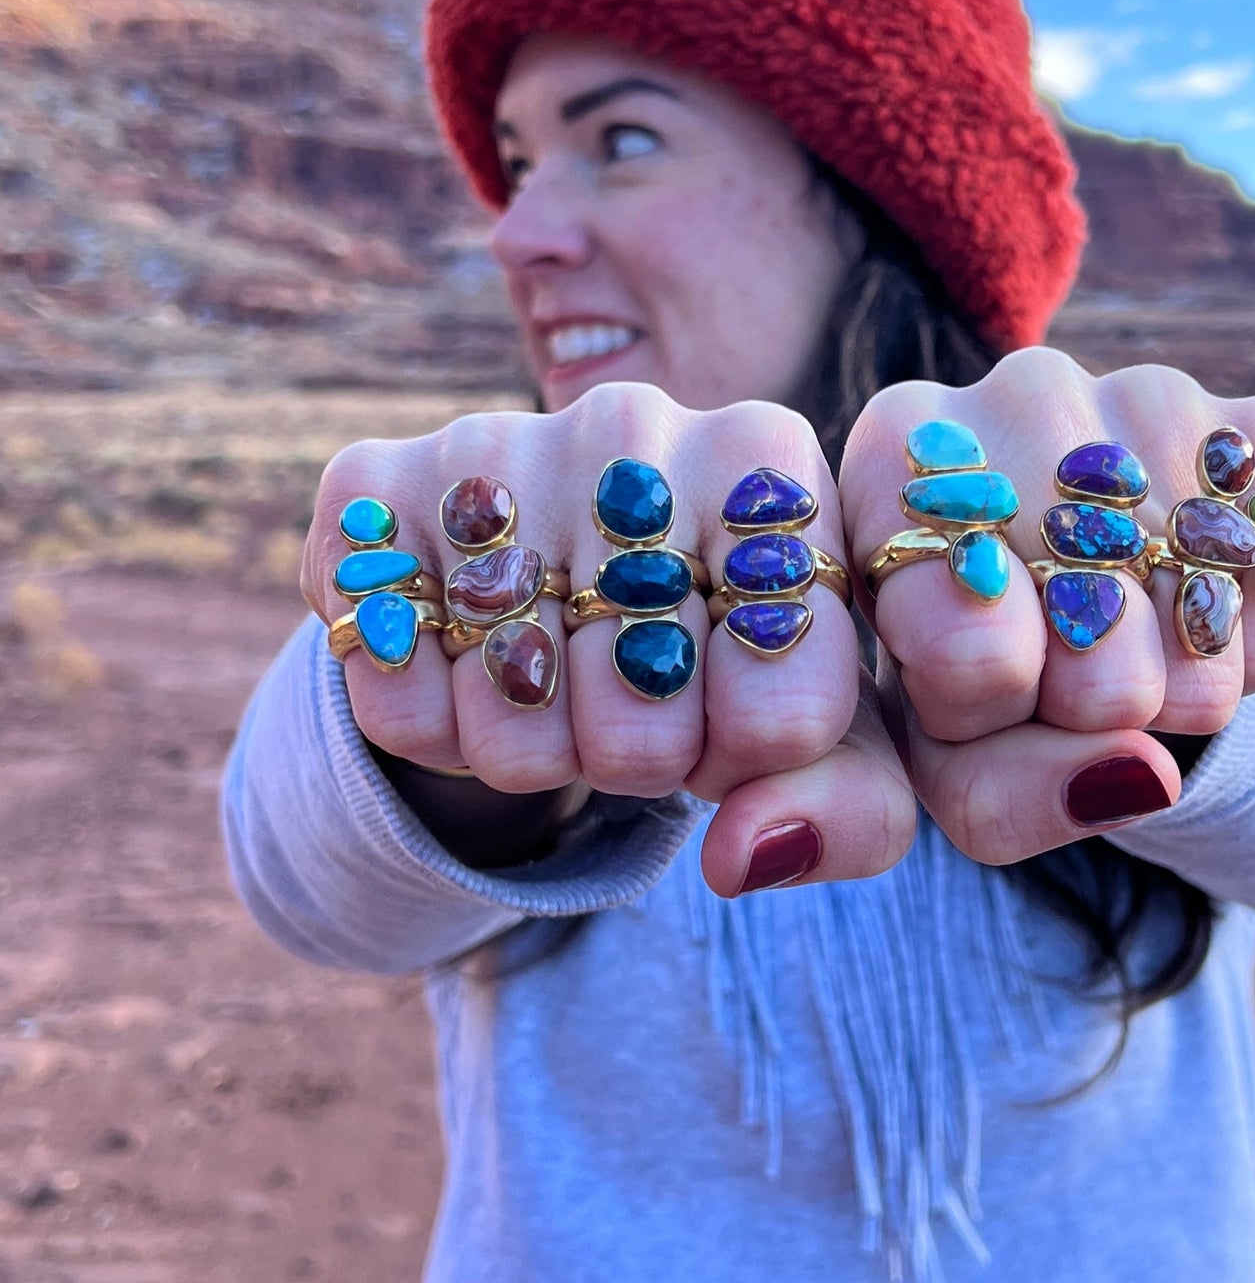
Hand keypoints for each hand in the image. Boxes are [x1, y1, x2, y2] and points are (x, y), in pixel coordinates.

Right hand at [302, 385, 913, 895]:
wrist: (563, 558)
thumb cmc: (721, 648)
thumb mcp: (821, 728)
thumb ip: (851, 807)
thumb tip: (746, 857)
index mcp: (772, 462)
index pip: (780, 717)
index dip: (745, 760)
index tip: (728, 709)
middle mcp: (636, 426)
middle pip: (642, 729)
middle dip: (639, 760)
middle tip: (631, 702)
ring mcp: (498, 442)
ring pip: (514, 722)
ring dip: (534, 752)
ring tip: (556, 685)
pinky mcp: (375, 481)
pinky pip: (394, 697)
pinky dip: (430, 728)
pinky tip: (467, 665)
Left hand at [840, 349, 1254, 863]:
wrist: (1094, 596)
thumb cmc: (986, 680)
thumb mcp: (952, 757)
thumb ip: (1006, 795)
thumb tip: (1144, 773)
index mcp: (898, 462)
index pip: (969, 650)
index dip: (996, 712)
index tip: (993, 691)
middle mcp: (1014, 393)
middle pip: (1095, 627)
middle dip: (1093, 702)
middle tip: (1069, 677)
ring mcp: (1143, 392)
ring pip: (1201, 609)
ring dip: (1185, 681)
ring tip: (1136, 651)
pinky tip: (1208, 616)